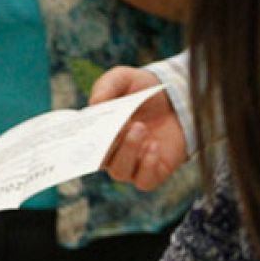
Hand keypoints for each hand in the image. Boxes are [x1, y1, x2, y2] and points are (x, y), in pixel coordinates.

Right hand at [92, 66, 187, 190]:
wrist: (178, 97)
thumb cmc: (144, 90)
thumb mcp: (124, 78)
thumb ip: (106, 86)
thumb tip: (94, 104)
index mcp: (97, 134)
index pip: (81, 145)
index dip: (83, 140)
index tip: (92, 128)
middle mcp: (111, 153)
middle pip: (99, 160)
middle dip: (108, 142)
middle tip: (121, 124)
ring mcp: (132, 165)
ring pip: (119, 171)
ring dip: (128, 150)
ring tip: (140, 128)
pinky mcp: (153, 172)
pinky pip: (144, 181)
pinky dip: (147, 165)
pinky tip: (154, 145)